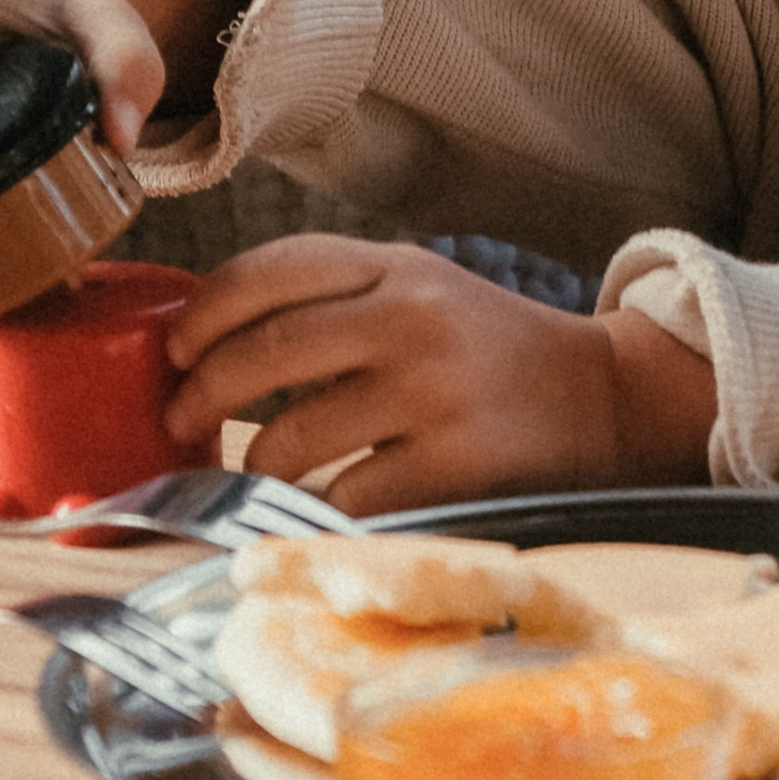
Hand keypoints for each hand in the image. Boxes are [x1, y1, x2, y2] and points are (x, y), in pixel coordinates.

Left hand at [162, 235, 718, 512]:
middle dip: (202, 392)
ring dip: (252, 466)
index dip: (204, 310)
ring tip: (252, 472)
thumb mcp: (420, 290)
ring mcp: (432, 391)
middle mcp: (411, 318)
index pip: (271, 270)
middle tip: (181, 418)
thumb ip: (335, 299)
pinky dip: (313, 512)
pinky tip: (310, 511)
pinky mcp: (453, 463)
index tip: (176, 347)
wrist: (602, 398)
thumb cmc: (488, 350)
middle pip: (264, 351)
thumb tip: (210, 338)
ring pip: (291, 437)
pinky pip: (345, 498)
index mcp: (395, 267)